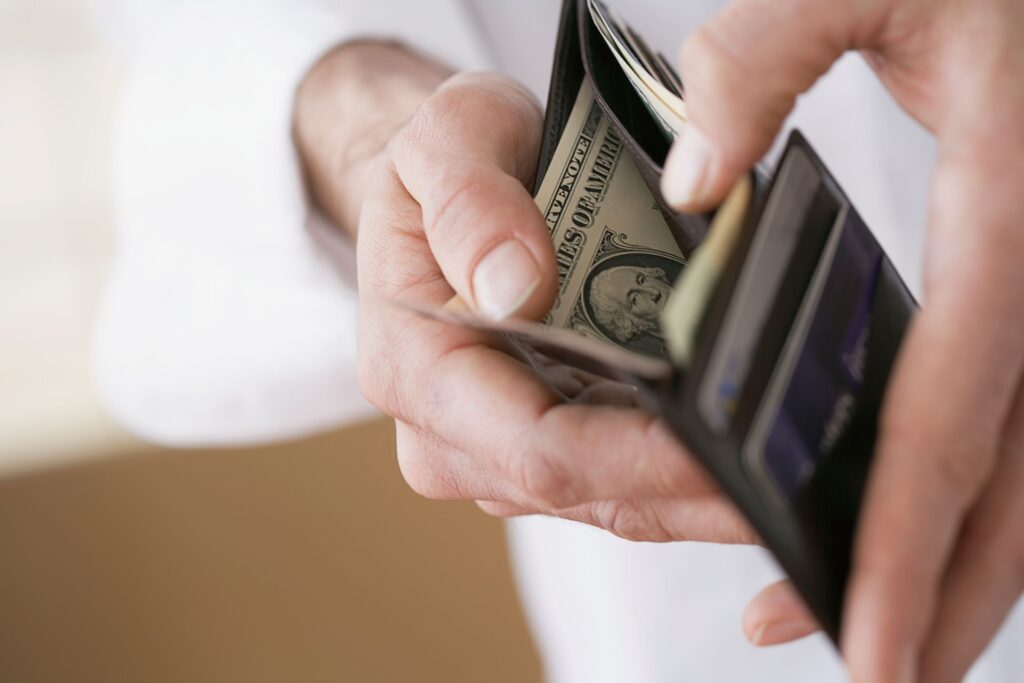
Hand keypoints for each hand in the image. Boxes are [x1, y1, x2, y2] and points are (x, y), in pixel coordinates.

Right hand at [294, 43, 755, 544]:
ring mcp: (503, 455)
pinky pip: (629, 484)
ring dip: (706, 490)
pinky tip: (754, 448)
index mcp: (414, 371)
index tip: (732, 442)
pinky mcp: (550, 449)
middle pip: (594, 491)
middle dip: (696, 483)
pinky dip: (691, 473)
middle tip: (801, 456)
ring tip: (799, 462)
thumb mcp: (442, 140)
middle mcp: (453, 436)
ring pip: (622, 502)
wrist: (451, 194)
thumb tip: (514, 288)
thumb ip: (466, 202)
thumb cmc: (443, 170)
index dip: (640, 460)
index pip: (537, 448)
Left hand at [661, 0, 1023, 679]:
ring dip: (957, 561)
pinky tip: (891, 516)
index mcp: (1010, 212)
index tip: (858, 636)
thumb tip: (692, 179)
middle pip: (1013, 477)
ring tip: (871, 631)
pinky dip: (958, 487)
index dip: (903, 531)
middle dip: (948, 593)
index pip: (950, 408)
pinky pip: (1008, 415)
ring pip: (1023, 465)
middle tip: (877, 676)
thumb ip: (766, 59)